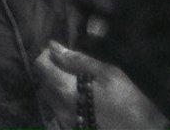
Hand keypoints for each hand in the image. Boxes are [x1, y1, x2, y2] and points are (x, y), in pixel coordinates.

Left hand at [35, 41, 167, 128]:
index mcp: (66, 91)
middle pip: (44, 81)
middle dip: (54, 69)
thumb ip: (77, 59)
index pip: (40, 66)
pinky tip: (86, 99)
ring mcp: (66, 123)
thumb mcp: (107, 73)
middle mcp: (60, 109)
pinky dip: (67, 101)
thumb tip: (53, 47)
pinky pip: (61, 111)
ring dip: (59, 85)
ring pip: (51, 97)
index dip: (49, 54)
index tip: (63, 51)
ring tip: (82, 83)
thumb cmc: (129, 101)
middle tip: (74, 66)